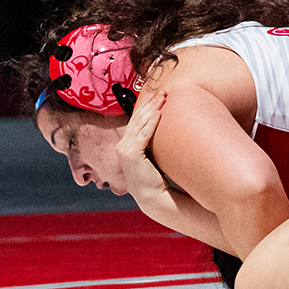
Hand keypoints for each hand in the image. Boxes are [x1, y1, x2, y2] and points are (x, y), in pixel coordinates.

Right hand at [117, 88, 173, 214]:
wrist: (153, 197)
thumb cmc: (155, 177)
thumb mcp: (152, 155)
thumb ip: (153, 142)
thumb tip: (165, 127)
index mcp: (126, 144)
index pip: (136, 120)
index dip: (146, 106)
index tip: (157, 94)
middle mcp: (122, 146)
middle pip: (137, 119)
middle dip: (149, 103)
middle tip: (162, 91)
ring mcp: (125, 150)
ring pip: (139, 124)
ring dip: (151, 109)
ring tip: (162, 97)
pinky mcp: (131, 155)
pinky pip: (142, 135)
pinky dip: (150, 123)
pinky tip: (159, 114)